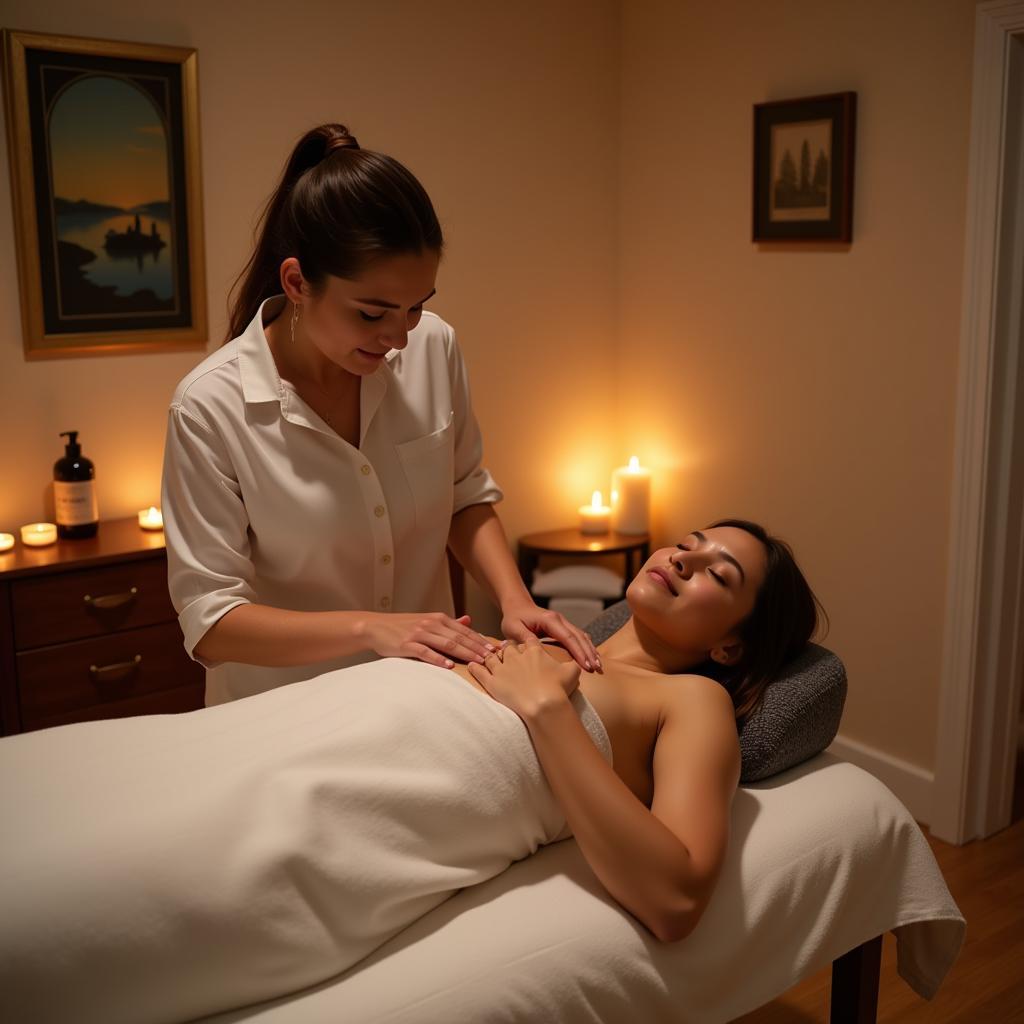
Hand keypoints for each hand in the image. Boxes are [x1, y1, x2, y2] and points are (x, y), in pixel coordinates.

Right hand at [362, 612, 494, 668]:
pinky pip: (425, 652)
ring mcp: (419, 634)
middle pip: (460, 638)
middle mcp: (431, 624)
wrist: (376, 627)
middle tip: (494, 658)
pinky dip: (438, 659)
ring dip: (464, 653)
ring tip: (478, 662)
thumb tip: (469, 620)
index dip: (481, 641)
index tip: (496, 650)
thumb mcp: (428, 621)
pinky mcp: (407, 644)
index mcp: (439, 619)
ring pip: (447, 644)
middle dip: (478, 648)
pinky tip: (448, 666)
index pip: (465, 632)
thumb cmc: (403, 627)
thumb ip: (449, 623)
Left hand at [468, 634, 580, 718]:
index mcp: (534, 650)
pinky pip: (480, 672)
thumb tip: (580, 664)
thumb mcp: (571, 674)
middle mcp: (516, 656)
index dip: (528, 642)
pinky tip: (470, 665)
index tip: (526, 643)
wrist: (543, 705)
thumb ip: (573, 666)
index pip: (529, 641)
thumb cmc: (557, 689)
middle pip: (509, 646)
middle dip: (508, 647)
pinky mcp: (492, 681)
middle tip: (506, 649)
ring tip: (487, 655)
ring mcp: (502, 668)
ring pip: (493, 656)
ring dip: (490, 656)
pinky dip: (474, 668)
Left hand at [500, 600, 602, 672]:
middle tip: (597, 669)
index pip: (568, 637)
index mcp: (549, 620)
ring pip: (581, 636)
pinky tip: (592, 657)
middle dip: (589, 653)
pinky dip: (586, 647)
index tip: (587, 665)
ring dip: (590, 650)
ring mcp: (563, 622)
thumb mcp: (513, 628)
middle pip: (579, 637)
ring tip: (599, 666)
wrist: (517, 607)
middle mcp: (559, 620)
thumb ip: (524, 638)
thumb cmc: (514, 618)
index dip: (579, 652)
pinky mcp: (563, 628)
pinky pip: (578, 637)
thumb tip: (535, 648)